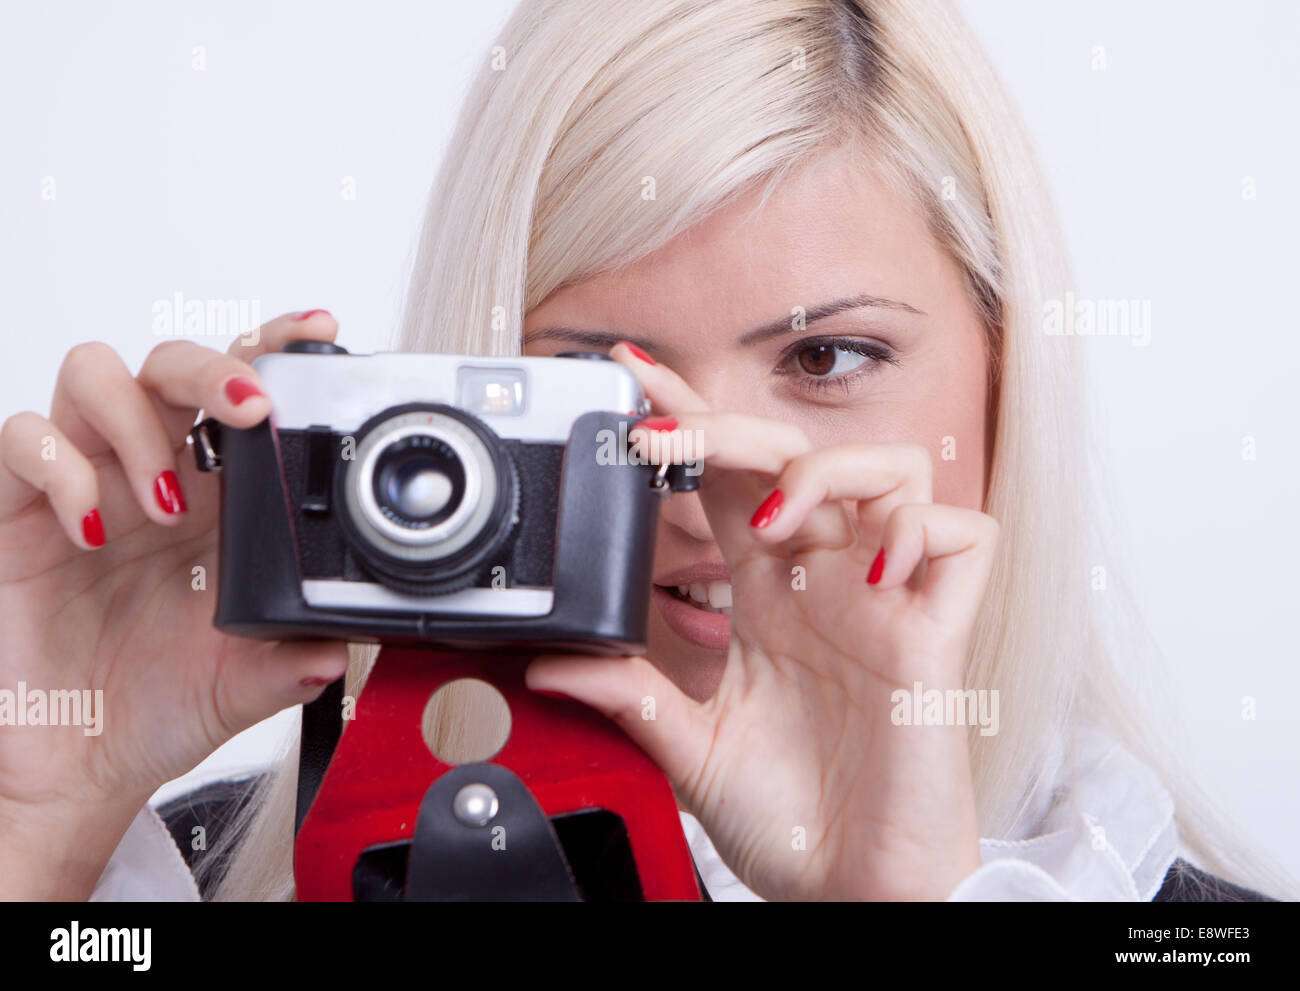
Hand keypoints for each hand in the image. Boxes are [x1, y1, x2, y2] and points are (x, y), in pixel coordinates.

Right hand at [0, 312, 348, 897]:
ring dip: (138, 423)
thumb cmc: (159, 707)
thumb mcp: (241, 687)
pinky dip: (60, 466)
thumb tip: (336, 652)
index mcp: (218, 499)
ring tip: (165, 501)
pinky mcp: (18, 510)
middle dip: (214, 369)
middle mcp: (153, 473)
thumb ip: (290, 666)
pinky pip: (22, 440)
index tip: (320, 332)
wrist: (79, 763)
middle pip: (173, 364)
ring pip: (95, 374)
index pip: (243, 394)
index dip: (276, 350)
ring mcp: (84, 482)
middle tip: (249, 413)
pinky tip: (92, 528)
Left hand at [525, 343, 999, 900]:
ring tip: (776, 525)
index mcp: (769, 596)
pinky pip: (962, 537)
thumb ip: (630, 699)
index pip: (731, 478)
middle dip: (733, 426)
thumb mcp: (693, 749)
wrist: (850, 891)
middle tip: (666, 438)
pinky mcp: (938, 634)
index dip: (691, 417)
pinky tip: (876, 567)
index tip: (634, 373)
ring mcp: (886, 601)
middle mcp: (828, 583)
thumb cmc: (790, 819)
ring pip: (891, 468)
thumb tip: (551, 664)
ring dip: (825, 473)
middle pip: (798, 452)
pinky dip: (922, 530)